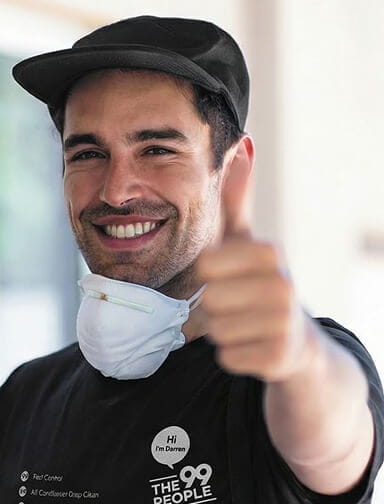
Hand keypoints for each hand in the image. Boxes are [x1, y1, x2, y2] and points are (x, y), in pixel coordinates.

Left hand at [196, 140, 316, 382]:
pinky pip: (226, 356)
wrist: (297, 343)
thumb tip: (241, 145)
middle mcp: (284, 284)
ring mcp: (285, 323)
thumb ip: (236, 200)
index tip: (230, 276)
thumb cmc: (259, 285)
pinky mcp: (279, 358)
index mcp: (270, 252)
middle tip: (237, 305)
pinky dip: (232, 355)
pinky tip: (253, 346)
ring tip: (246, 324)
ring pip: (215, 329)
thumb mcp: (246, 242)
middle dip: (213, 306)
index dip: (209, 275)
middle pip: (208, 299)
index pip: (205, 265)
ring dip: (221, 331)